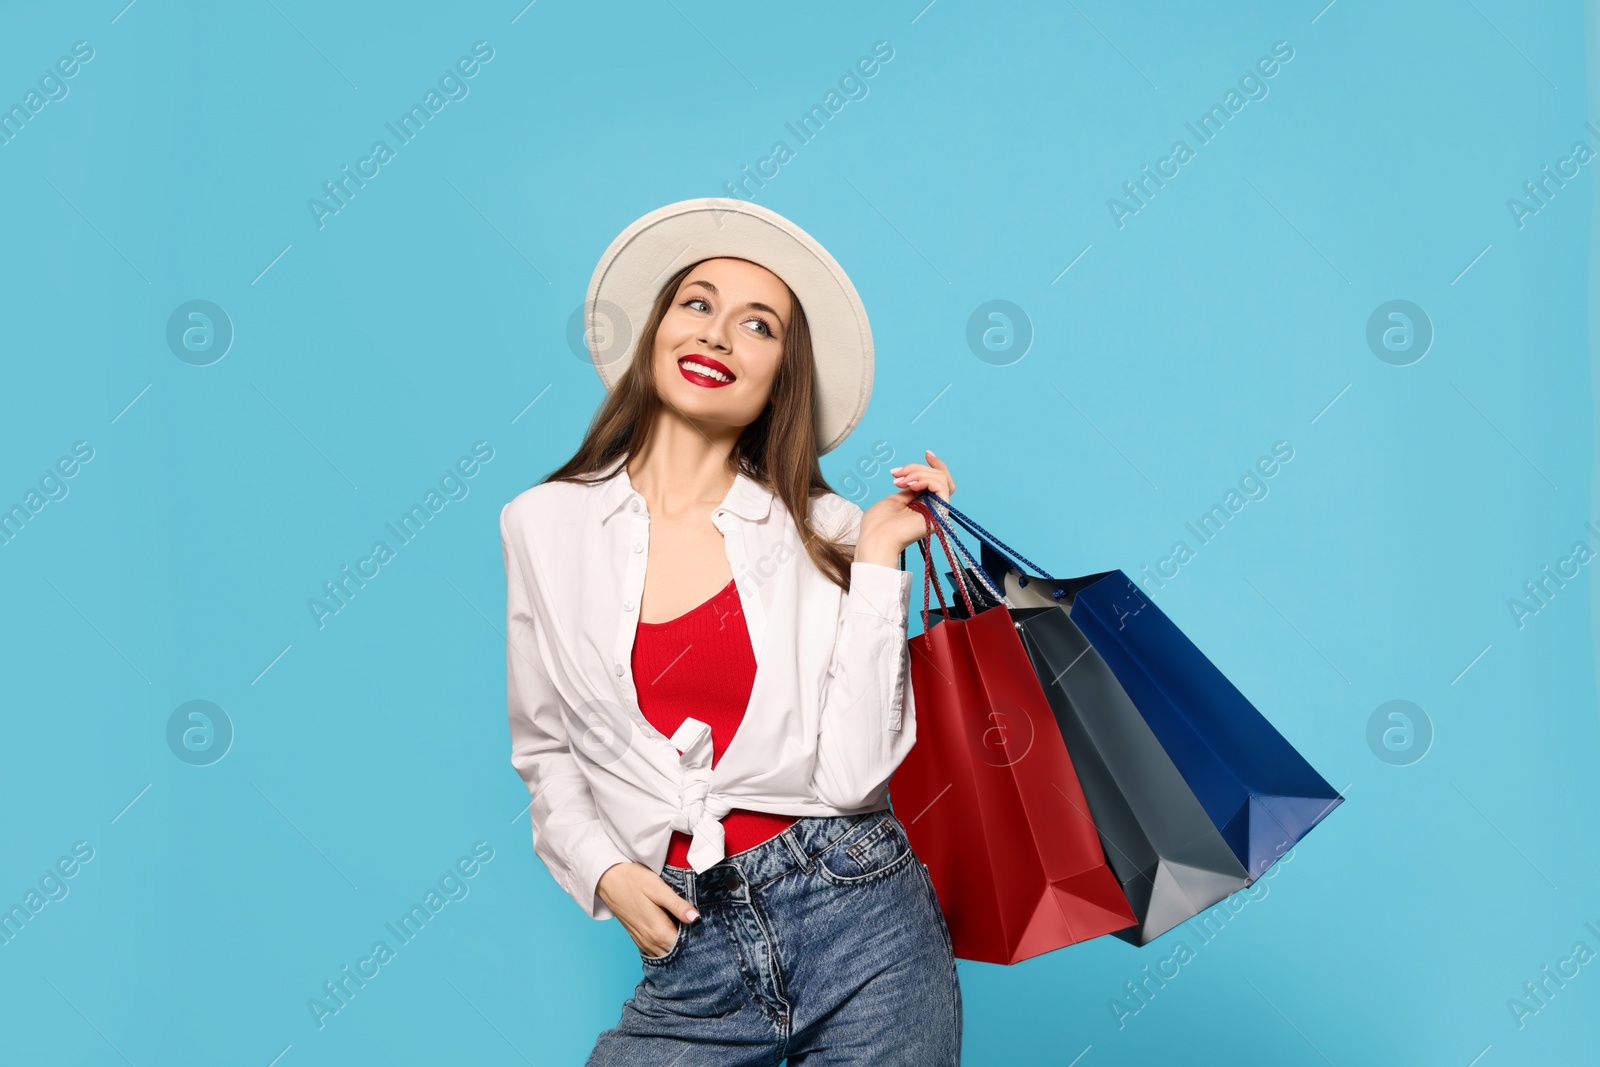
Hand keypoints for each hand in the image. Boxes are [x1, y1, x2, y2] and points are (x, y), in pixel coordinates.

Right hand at [597, 861, 698, 956]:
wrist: (608, 880)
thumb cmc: (634, 881)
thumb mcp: (658, 889)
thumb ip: (677, 905)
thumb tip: (696, 918)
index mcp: (658, 931)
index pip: (684, 947)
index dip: (697, 942)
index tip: (706, 933)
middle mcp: (650, 942)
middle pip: (675, 953)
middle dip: (689, 947)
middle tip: (702, 935)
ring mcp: (643, 942)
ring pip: (666, 954)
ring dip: (677, 948)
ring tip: (690, 935)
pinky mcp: (638, 938)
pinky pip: (656, 951)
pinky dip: (666, 947)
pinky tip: (674, 935)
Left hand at [855, 450, 956, 565]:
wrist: (876, 539)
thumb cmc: (878, 524)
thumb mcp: (895, 499)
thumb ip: (909, 488)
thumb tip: (917, 477)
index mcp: (923, 506)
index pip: (938, 482)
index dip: (934, 466)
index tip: (926, 454)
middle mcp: (933, 508)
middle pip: (939, 477)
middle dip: (917, 468)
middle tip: (897, 474)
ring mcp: (937, 512)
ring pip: (941, 479)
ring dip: (918, 473)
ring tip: (900, 481)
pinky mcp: (939, 514)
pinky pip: (941, 487)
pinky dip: (925, 480)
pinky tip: (910, 485)